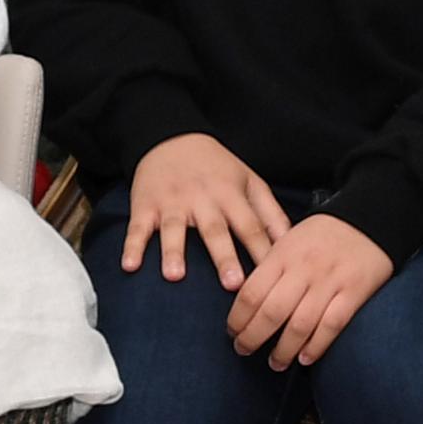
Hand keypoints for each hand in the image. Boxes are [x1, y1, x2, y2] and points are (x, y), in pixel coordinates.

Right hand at [124, 133, 288, 288]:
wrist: (171, 138)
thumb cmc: (217, 168)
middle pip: (215, 230)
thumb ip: (271, 214)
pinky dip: (133, 246)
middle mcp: (202, 199)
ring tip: (175, 277)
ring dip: (174, 253)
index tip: (273, 279)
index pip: (250, 226)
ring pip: (174, 230)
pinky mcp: (145, 206)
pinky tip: (130, 266)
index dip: (262, 251)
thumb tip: (292, 244)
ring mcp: (172, 203)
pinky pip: (138, 228)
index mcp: (231, 195)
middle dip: (224, 257)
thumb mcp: (249, 181)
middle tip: (234, 285)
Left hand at [226, 215, 392, 371]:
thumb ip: (270, 267)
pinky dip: (316, 346)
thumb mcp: (289, 239)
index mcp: (282, 255)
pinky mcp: (354, 293)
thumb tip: (246, 301)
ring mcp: (329, 282)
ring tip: (276, 363)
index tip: (233, 332)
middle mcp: (303, 269)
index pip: (251, 293)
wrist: (370, 218)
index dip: (238, 319)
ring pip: (300, 325)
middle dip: (253, 338)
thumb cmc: (323, 234)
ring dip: (284, 350)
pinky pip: (332, 326)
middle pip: (271, 313)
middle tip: (245, 350)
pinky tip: (305, 358)